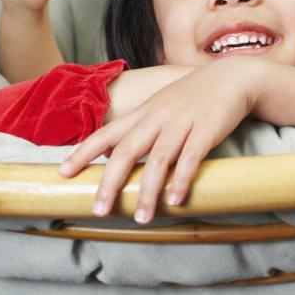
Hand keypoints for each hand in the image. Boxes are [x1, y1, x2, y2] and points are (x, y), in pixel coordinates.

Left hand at [58, 58, 259, 222]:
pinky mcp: (206, 130)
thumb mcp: (160, 106)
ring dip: (148, 191)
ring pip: (158, 159)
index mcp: (144, 113)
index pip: (107, 133)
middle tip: (99, 209)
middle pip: (127, 150)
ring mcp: (182, 123)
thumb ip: (138, 128)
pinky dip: (181, 180)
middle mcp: (158, 117)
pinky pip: (191, 158)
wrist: (231, 77)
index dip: (83, 152)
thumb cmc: (193, 96)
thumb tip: (110, 155)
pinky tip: (175, 200)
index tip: (63, 173)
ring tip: (141, 217)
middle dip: (111, 182)